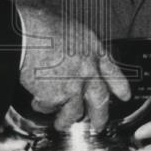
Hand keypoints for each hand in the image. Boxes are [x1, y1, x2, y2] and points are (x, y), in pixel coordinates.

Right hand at [17, 5, 130, 131]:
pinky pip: (50, 107)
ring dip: (67, 119)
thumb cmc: (41, 25)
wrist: (27, 34)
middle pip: (100, 100)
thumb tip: (70, 52)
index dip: (119, 85)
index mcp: (92, 48)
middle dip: (100, 116)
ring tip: (62, 124)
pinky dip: (43, 107)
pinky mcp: (57, 97)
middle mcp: (88, 69)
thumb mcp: (68, 28)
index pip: (112, 71)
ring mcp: (74, 86)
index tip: (123, 95)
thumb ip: (74, 46)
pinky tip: (38, 103)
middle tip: (98, 124)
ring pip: (75, 112)